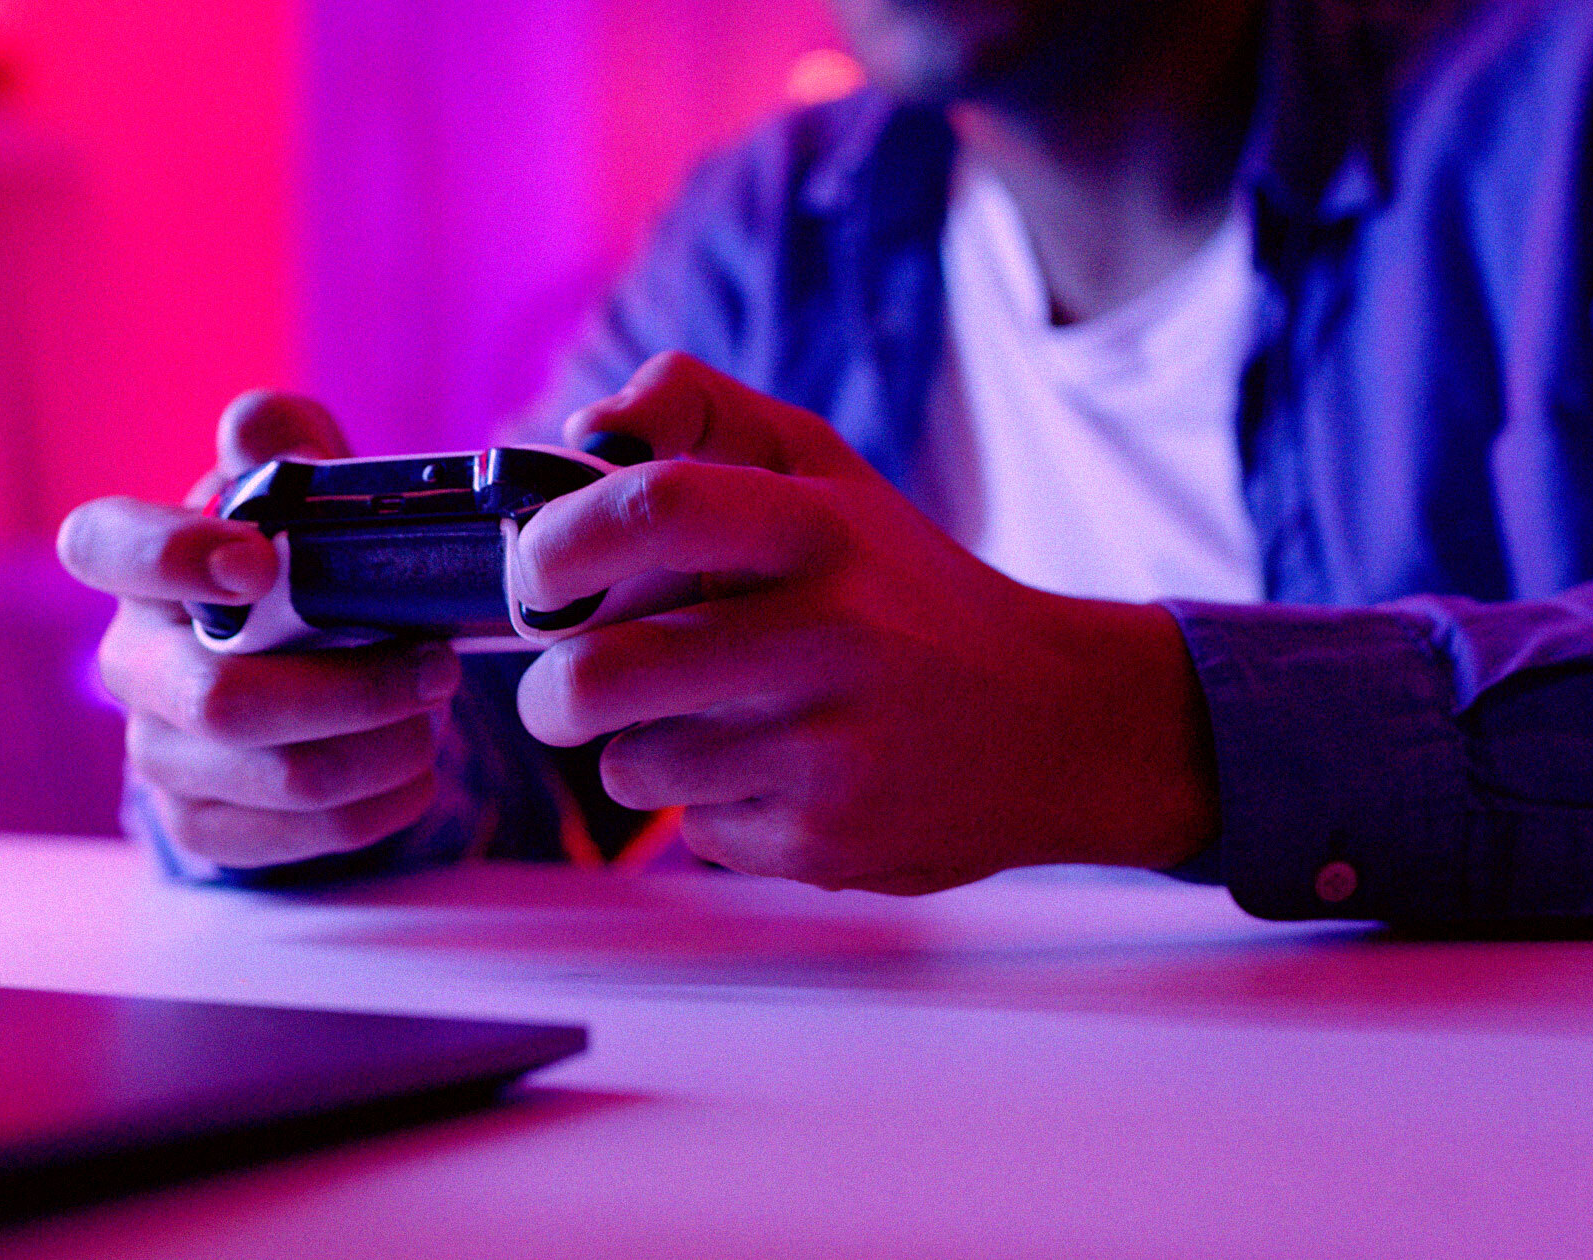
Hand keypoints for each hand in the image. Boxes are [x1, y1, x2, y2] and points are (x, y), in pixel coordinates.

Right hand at [57, 393, 460, 869]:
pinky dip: (377, 806)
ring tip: (434, 712)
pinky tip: (414, 771)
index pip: (105, 547)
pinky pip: (296, 838)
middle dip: (350, 688)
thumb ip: (284, 443)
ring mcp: (160, 754)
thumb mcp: (303, 489)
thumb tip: (255, 431)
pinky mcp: (203, 825)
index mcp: (141, 566)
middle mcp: (133, 663)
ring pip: (276, 776)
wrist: (311, 665)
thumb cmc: (303, 564)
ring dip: (380, 748)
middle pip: (222, 699)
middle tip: (436, 664)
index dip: (172, 557)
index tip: (260, 562)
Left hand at [510, 352, 1218, 893]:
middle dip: (550, 688)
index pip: (650, 509)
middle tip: (564, 682)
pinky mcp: (826, 842)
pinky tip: (778, 773)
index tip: (536, 569)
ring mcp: (826, 751)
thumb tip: (586, 429)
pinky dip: (708, 806)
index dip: (557, 541)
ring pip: (632, 766)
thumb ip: (703, 412)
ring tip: (712, 720)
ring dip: (641, 748)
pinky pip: (695, 831)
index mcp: (819, 528)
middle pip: (600, 675)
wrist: (1056, 725)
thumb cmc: (908, 589)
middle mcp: (826, 637)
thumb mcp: (828, 470)